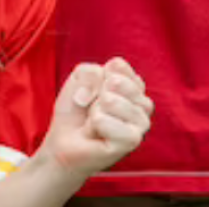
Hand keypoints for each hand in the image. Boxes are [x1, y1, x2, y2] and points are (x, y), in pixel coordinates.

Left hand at [41, 57, 153, 178]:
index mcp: (134, 85)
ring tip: (95, 122)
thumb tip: (106, 90)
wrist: (65, 142)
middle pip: (115, 82)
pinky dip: (96, 125)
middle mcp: (143, 103)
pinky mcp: (133, 140)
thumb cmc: (76, 111)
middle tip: (93, 110)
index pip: (118, 66)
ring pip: (111, 101)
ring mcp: (141, 122)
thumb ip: (91, 72)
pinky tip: (97, 132)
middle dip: (95, 95)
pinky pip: (109, 122)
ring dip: (94, 111)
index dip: (96, 78)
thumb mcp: (78, 80)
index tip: (93, 92)